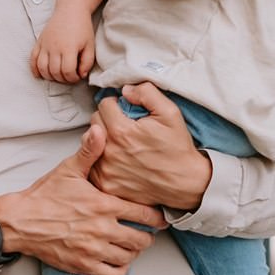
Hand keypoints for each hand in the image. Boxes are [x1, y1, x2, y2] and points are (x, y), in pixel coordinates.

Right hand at [0, 123, 163, 274]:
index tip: (158, 218)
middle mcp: (103, 230)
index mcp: (104, 205)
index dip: (156, 218)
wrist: (20, 221)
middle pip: (141, 240)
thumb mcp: (68, 170)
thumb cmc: (45, 196)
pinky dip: (119, 270)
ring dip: (132, 253)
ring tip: (129, 246)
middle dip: (146, 237)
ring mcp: (93, 250)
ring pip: (129, 257)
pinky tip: (115, 261)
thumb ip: (89, 151)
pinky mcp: (83, 266)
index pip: (144, 215)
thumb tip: (99, 129)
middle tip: (144, 233)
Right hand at [30, 10, 95, 84]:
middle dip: (63, 79)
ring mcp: (45, 44)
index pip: (68, 72)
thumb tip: (81, 75)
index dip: (73, 78)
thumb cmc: (82, 27)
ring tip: (58, 75)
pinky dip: (35, 69)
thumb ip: (87, 62)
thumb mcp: (90, 45)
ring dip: (50, 76)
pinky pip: (32, 59)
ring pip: (42, 68)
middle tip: (69, 76)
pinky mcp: (39, 42)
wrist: (70, 9)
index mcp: (69, 48)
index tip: (77, 76)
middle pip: (55, 72)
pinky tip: (40, 74)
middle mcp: (55, 47)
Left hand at [90, 82, 213, 212]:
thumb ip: (146, 93)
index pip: (104, 105)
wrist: (184, 182)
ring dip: (102, 138)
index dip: (116, 104)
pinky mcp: (106, 184)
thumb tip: (125, 90)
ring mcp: (106, 170)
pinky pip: (92, 163)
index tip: (125, 111)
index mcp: (121, 131)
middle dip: (107, 119)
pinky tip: (118, 158)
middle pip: (95, 122)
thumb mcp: (170, 113)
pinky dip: (101, 158)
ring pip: (90, 143)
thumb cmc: (177, 148)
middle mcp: (109, 151)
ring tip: (121, 142)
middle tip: (124, 125)